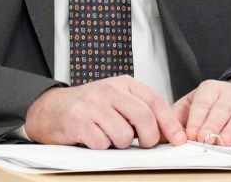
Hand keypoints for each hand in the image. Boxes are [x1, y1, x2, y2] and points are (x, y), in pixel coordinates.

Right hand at [22, 76, 186, 149]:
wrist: (51, 109)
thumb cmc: (89, 108)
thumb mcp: (117, 101)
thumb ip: (139, 111)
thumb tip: (168, 133)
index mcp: (123, 83)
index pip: (155, 101)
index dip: (170, 123)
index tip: (179, 139)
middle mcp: (109, 90)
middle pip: (144, 118)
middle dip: (148, 139)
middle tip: (142, 144)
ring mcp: (93, 104)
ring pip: (124, 135)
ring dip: (119, 144)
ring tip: (108, 136)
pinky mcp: (79, 120)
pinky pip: (103, 143)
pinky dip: (101, 147)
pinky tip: (93, 137)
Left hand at [173, 77, 230, 146]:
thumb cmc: (213, 104)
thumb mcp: (192, 103)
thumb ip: (178, 116)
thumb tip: (166, 132)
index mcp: (211, 89)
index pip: (203, 103)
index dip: (196, 119)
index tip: (191, 134)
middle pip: (222, 109)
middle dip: (213, 125)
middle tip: (205, 139)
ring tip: (224, 142)